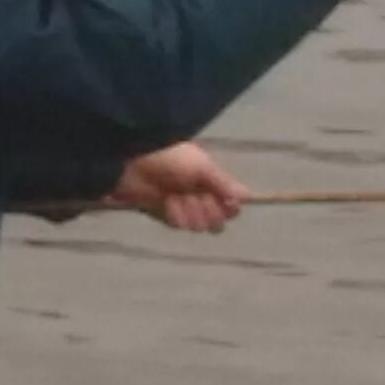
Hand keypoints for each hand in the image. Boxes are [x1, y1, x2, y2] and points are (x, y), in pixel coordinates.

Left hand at [110, 143, 249, 234]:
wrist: (136, 162)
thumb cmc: (172, 158)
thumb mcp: (202, 166)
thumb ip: (224, 183)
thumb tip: (249, 197)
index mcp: (212, 182)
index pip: (232, 207)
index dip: (228, 207)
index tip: (222, 199)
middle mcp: (201, 196)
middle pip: (218, 221)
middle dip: (207, 210)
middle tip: (195, 195)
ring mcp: (184, 208)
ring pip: (199, 226)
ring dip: (189, 211)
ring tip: (176, 195)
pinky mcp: (166, 216)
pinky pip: (180, 225)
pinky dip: (174, 214)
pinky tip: (166, 201)